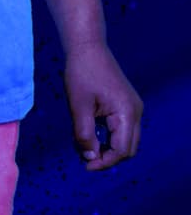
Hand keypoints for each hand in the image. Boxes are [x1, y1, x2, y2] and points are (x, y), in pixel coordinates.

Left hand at [64, 41, 142, 170]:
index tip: (86, 166)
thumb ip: (84, 134)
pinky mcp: (127, 105)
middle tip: (85, 159)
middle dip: (108, 158)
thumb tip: (88, 158)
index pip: (122, 150)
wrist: (87, 48)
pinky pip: (122, 128)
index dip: (105, 162)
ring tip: (85, 147)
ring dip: (109, 148)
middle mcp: (136, 113)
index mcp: (127, 113)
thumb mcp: (78, 106)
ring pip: (126, 140)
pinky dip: (109, 136)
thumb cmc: (81, 74)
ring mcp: (133, 108)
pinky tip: (91, 134)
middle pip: (128, 148)